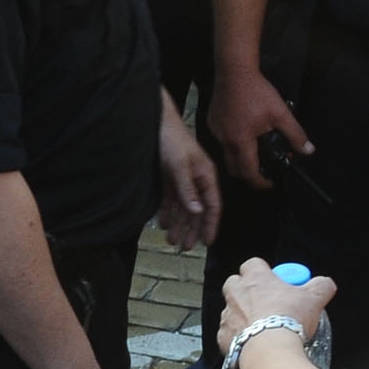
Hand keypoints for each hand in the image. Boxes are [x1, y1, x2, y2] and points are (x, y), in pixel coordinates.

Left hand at [157, 106, 221, 250]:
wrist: (155, 120)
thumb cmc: (172, 139)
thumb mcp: (180, 165)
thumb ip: (188, 189)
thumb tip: (198, 212)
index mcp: (206, 176)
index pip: (213, 205)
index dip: (211, 225)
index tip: (207, 243)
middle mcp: (197, 179)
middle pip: (197, 210)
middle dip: (192, 229)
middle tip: (185, 248)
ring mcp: (183, 178)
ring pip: (184, 206)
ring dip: (179, 223)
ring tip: (171, 240)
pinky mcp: (170, 175)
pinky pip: (171, 198)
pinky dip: (168, 211)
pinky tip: (164, 223)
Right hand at [207, 67, 311, 188]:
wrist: (234, 70)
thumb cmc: (257, 92)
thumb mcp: (281, 113)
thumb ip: (295, 135)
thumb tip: (308, 151)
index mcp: (241, 142)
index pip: (249, 173)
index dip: (261, 183)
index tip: (270, 182)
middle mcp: (224, 140)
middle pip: (234, 169)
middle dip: (249, 174)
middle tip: (263, 171)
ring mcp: (216, 130)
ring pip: (226, 154)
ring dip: (240, 158)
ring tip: (254, 151)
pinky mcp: (212, 121)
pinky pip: (221, 140)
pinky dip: (232, 143)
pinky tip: (243, 132)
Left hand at [218, 258, 334, 356]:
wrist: (270, 352)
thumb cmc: (289, 320)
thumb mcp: (313, 299)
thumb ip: (320, 286)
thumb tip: (326, 284)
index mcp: (255, 277)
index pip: (253, 264)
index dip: (264, 272)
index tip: (277, 284)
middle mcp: (236, 292)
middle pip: (236, 284)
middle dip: (246, 291)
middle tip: (266, 304)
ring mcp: (227, 314)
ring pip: (231, 309)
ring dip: (242, 315)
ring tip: (261, 328)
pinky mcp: (223, 336)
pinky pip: (228, 333)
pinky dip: (238, 337)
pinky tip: (252, 344)